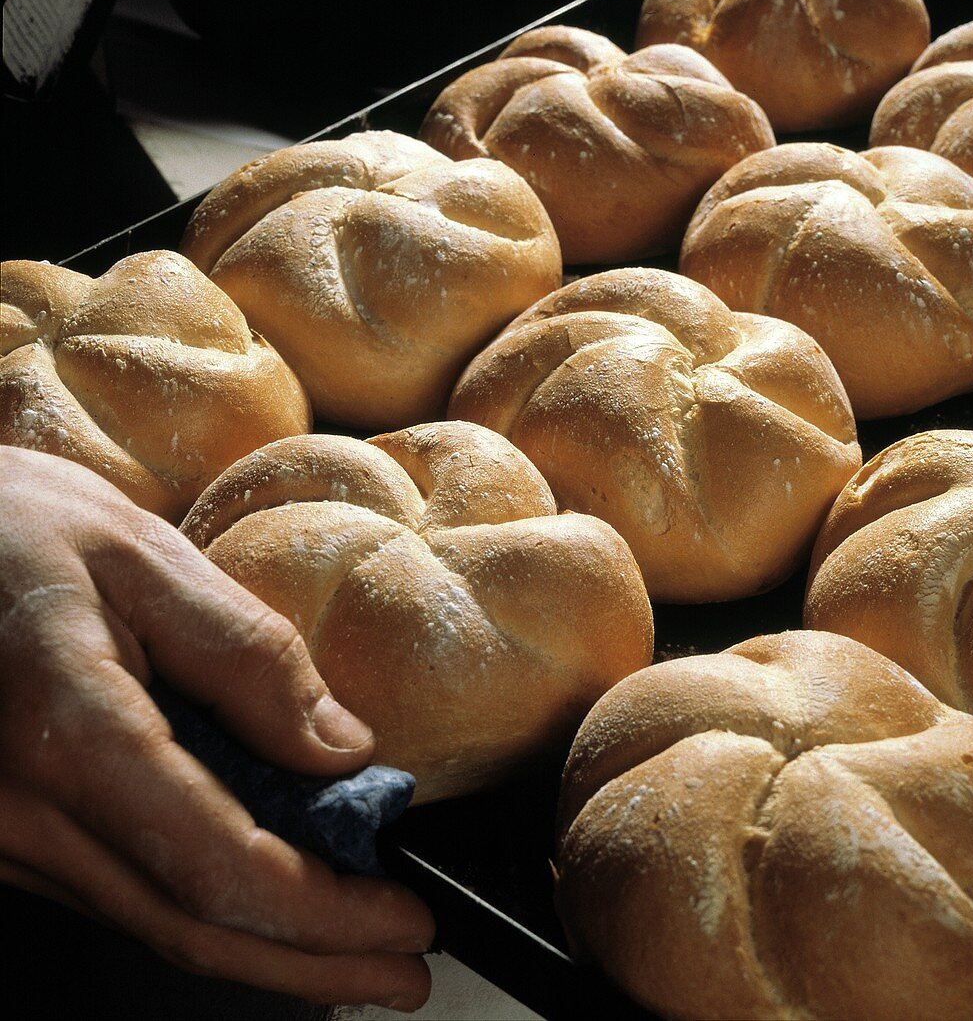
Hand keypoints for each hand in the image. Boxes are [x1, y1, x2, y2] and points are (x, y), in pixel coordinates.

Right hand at [0, 447, 433, 1008]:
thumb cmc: (19, 530)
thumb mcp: (147, 559)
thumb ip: (247, 656)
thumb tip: (341, 749)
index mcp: (70, 733)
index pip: (216, 865)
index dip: (323, 912)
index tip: (403, 923)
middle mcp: (26, 810)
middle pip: (191, 925)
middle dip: (313, 962)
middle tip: (403, 973)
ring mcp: (8, 835)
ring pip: (156, 922)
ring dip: (267, 948)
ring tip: (356, 950)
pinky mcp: (13, 832)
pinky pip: (124, 891)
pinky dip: (209, 909)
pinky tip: (268, 902)